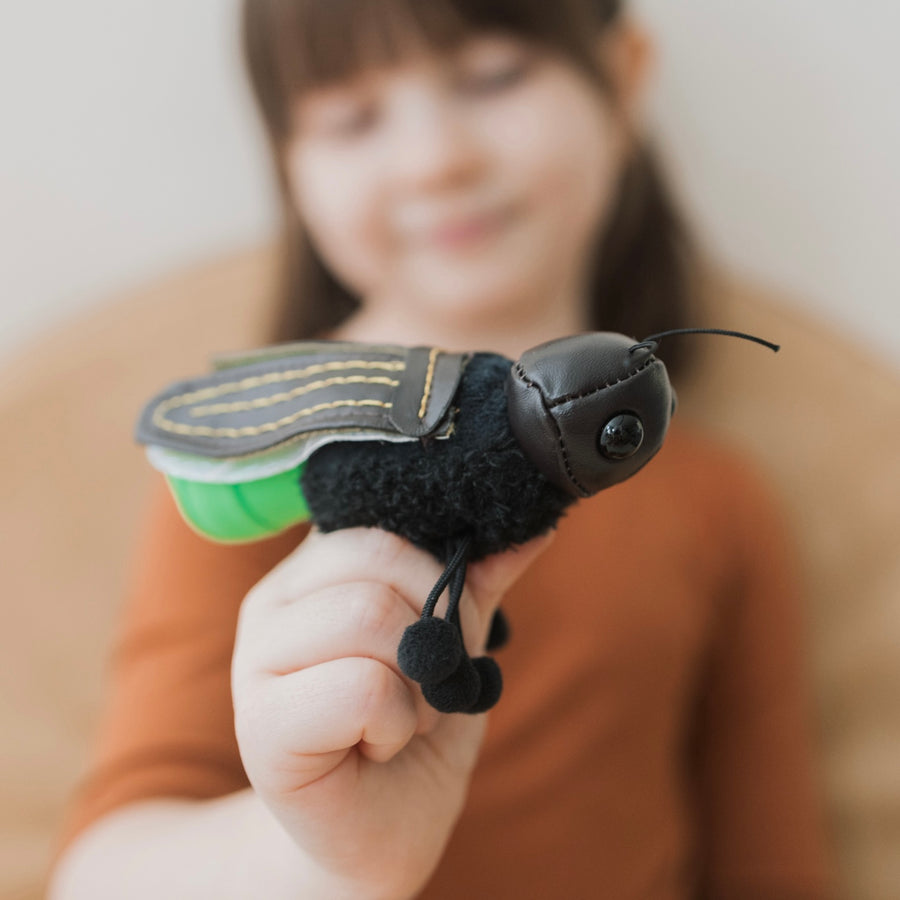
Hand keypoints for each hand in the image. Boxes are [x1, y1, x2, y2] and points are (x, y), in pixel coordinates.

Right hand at [232, 526, 552, 899]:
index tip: (452, 630)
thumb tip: (531, 526)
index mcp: (313, 570)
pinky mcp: (260, 726)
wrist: (381, 832)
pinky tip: (378, 746)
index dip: (440, 575)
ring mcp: (256, 660)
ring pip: (369, 615)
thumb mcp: (456, 645)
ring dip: (419, 681)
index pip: (385, 526)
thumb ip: (476, 583)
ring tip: (404, 716)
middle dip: (441, 627)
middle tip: (435, 682)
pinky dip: (397, 722)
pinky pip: (362, 687)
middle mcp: (273, 601)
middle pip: (381, 559)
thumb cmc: (413, 729)